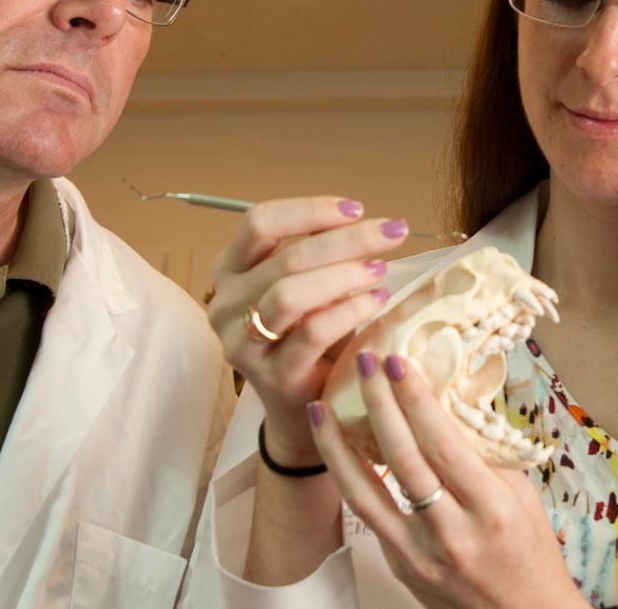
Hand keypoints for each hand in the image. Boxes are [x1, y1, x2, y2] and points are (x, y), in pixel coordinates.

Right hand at [208, 197, 406, 465]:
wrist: (302, 409)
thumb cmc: (309, 337)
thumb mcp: (307, 288)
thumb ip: (320, 257)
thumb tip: (368, 226)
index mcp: (229, 270)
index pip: (259, 222)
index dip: (310, 210)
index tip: (356, 209)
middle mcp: (225, 304)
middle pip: (285, 256)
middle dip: (347, 239)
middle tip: (392, 232)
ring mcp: (242, 343)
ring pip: (290, 293)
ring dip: (344, 275)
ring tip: (381, 269)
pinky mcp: (271, 375)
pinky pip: (313, 332)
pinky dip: (350, 311)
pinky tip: (377, 301)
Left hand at [307, 350, 589, 608]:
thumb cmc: (529, 550)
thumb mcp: (521, 496)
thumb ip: (485, 451)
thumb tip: (451, 394)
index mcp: (491, 509)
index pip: (444, 444)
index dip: (417, 400)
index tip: (399, 362)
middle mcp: (453, 533)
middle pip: (403, 460)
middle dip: (378, 405)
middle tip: (363, 363)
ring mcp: (419, 555)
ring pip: (365, 493)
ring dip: (337, 447)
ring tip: (318, 408)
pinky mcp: (400, 566)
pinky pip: (370, 516)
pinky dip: (351, 479)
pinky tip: (338, 450)